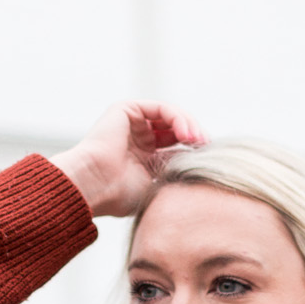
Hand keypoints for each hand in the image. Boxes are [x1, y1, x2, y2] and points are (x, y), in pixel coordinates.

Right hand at [52, 102, 205, 217]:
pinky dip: (177, 117)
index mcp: (142, 157)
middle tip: (206, 146)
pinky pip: (160, 108)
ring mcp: (131, 123)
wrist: (94, 186)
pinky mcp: (126, 110)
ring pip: (170, 116)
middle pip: (176, 128)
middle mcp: (137, 137)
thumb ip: (174, 173)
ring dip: (189, 125)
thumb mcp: (156, 185)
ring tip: (197, 140)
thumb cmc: (119, 195)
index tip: (209, 158)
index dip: (193, 149)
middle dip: (194, 135)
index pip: (176, 146)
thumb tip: (200, 170)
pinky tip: (185, 132)